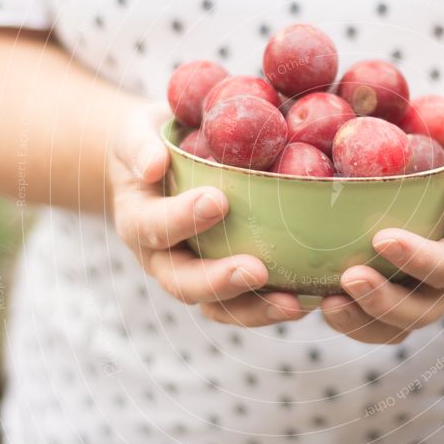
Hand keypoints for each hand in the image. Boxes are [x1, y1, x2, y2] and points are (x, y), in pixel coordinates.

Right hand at [108, 104, 307, 325]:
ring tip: (292, 305)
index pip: (152, 226)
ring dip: (254, 309)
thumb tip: (153, 165)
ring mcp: (192, 274)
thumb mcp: (136, 133)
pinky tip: (307, 300)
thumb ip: (139, 145)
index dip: (182, 218)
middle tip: (256, 271)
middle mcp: (161, 257)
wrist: (157, 168)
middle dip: (219, 281)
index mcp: (137, 220)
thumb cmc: (152, 144)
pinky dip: (273, 307)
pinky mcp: (223, 281)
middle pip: (183, 282)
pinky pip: (245, 303)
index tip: (217, 200)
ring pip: (217, 306)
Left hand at [320, 120, 443, 343]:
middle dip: (384, 301)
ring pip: (396, 326)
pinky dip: (350, 319)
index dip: (418, 259)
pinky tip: (317, 303)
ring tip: (327, 304)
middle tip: (349, 277)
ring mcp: (424, 292)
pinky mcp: (399, 290)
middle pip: (422, 310)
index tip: (382, 238)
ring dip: (361, 320)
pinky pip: (375, 320)